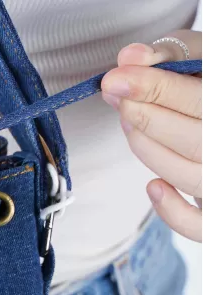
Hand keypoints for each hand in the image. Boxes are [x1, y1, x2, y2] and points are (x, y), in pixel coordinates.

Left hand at [101, 30, 201, 241]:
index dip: (153, 88)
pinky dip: (171, 212)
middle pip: (192, 139)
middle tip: (117, 96)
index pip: (199, 100)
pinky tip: (153, 185)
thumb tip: (128, 58)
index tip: (114, 79)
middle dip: (144, 116)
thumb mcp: (198, 58)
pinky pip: (198, 225)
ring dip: (147, 149)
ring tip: (129, 122)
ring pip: (187, 175)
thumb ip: (168, 55)